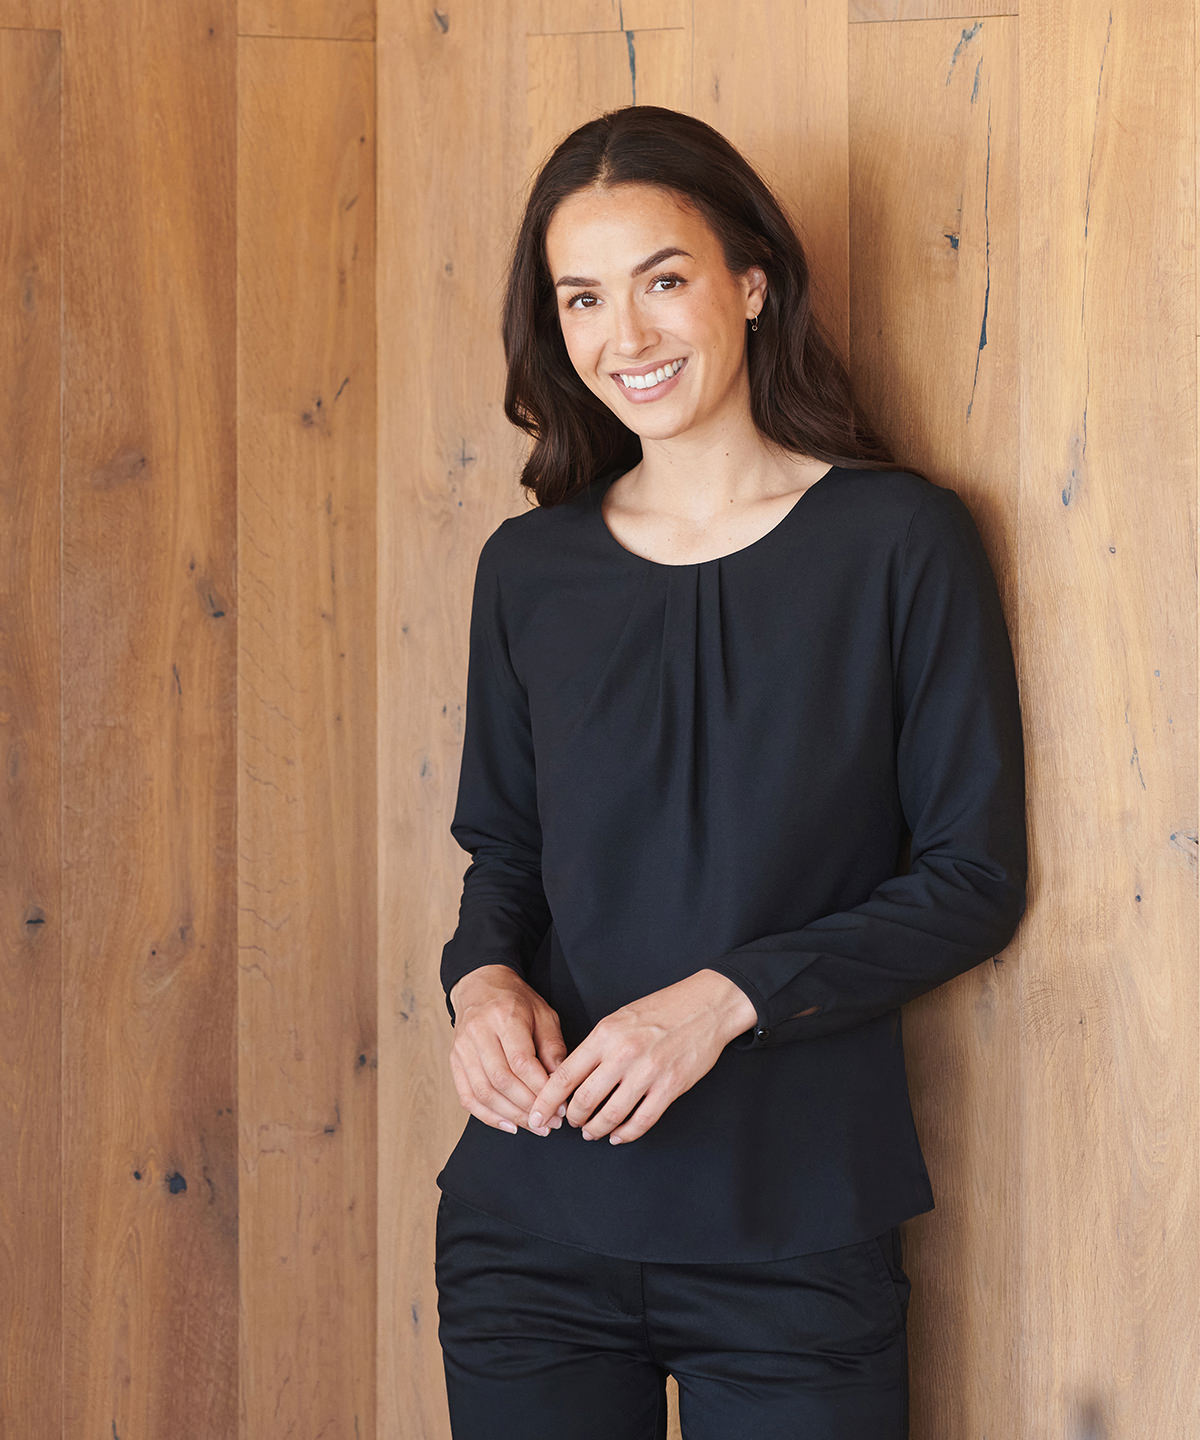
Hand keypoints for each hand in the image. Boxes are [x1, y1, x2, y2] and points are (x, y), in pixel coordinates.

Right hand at [448, 965, 569, 1136]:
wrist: (480, 986)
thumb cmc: (516, 1001)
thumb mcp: (544, 1015)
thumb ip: (553, 1048)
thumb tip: (560, 1084)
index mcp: (504, 1016)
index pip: (521, 1061)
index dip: (540, 1088)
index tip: (560, 1106)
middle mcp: (478, 1032)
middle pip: (501, 1080)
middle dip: (528, 1107)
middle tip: (550, 1122)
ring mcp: (462, 1048)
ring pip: (484, 1092)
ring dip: (511, 1115)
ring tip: (534, 1126)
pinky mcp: (454, 1061)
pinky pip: (468, 1096)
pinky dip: (488, 1116)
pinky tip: (508, 1124)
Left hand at [523, 970, 753, 1145]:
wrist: (705, 1005)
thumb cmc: (661, 1009)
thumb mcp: (619, 1019)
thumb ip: (597, 1047)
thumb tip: (573, 1077)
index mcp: (605, 1035)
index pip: (565, 1075)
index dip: (546, 1101)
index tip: (535, 1116)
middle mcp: (623, 1054)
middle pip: (584, 1099)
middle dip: (572, 1118)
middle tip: (571, 1124)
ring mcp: (648, 1072)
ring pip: (611, 1115)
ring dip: (596, 1129)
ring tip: (592, 1132)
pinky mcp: (671, 1087)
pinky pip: (641, 1121)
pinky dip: (626, 1134)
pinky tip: (618, 1135)